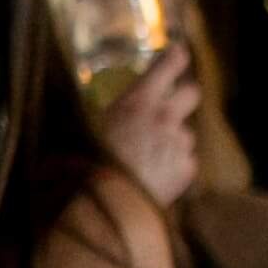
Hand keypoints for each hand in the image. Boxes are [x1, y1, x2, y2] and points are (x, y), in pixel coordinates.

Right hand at [93, 39, 199, 209]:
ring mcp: (178, 144)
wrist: (104, 210)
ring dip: (172, 142)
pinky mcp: (186, 171)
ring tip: (147, 161)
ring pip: (185, 134)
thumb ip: (93, 115)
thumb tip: (75, 108)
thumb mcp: (80, 131)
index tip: (176, 56)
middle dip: (183, 97)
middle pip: (193, 92)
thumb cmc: (83, 168)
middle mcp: (164, 117)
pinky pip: (185, 163)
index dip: (175, 58)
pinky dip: (173, 170)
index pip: (170, 63)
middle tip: (168, 108)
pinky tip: (153, 181)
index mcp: (138, 101)